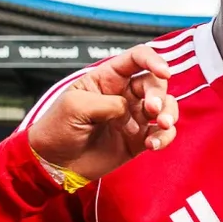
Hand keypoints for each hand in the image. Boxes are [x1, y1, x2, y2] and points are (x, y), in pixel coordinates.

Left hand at [26, 45, 179, 181]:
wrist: (53, 163)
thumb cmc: (57, 129)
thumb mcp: (75, 106)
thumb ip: (108, 103)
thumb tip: (130, 108)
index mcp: (107, 78)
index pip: (136, 58)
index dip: (153, 60)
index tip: (164, 72)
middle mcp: (124, 94)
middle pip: (155, 83)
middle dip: (159, 94)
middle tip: (152, 109)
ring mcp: (133, 116)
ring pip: (165, 107)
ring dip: (169, 114)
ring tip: (161, 125)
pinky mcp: (139, 139)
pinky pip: (162, 134)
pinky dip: (164, 137)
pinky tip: (152, 145)